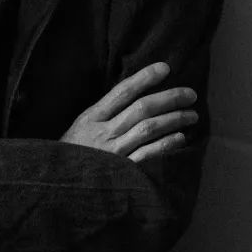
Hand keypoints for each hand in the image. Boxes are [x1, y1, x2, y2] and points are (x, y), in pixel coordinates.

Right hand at [60, 62, 197, 163]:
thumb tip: (133, 96)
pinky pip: (148, 155)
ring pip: (148, 129)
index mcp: (92, 117)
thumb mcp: (80, 127)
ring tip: (192, 115)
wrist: (59, 183)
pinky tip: (180, 138)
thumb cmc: (72, 153)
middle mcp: (103, 132)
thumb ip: (103, 113)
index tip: (165, 68)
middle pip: (141, 109)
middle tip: (191, 94)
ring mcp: (114, 152)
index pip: (122, 91)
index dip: (144, 78)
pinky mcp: (122, 172)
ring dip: (173, 120)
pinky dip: (165, 145)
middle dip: (169, 98)